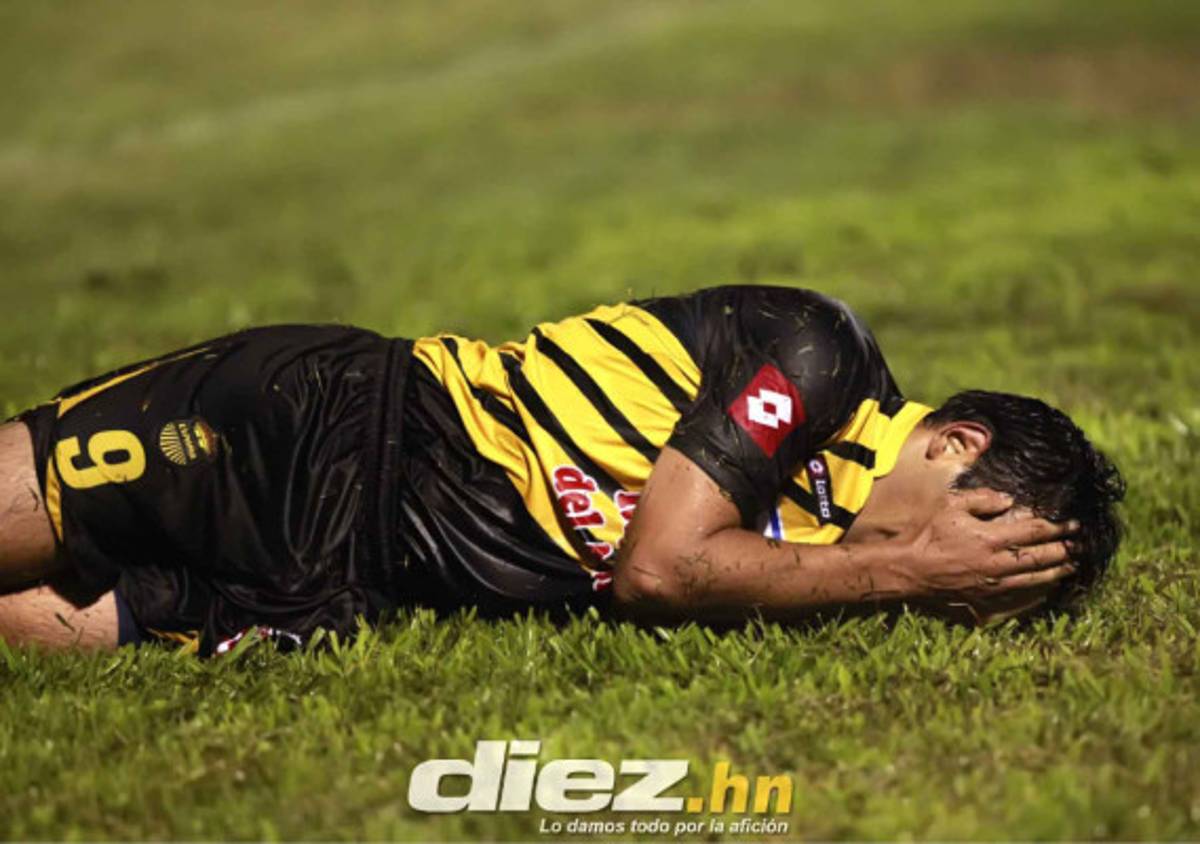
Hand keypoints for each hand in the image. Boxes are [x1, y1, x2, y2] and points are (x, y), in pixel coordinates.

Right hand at [898, 488, 1077, 601]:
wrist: (909, 570)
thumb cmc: (927, 534)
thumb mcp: (951, 506)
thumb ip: (981, 500)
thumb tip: (1008, 500)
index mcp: (990, 538)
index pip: (1033, 531)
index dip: (1057, 527)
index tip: (1074, 524)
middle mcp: (996, 563)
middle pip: (1039, 557)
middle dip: (1063, 550)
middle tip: (1080, 546)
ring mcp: (991, 583)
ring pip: (1033, 578)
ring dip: (1055, 571)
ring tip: (1071, 566)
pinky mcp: (984, 597)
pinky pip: (1018, 595)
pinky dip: (1036, 590)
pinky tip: (1045, 587)